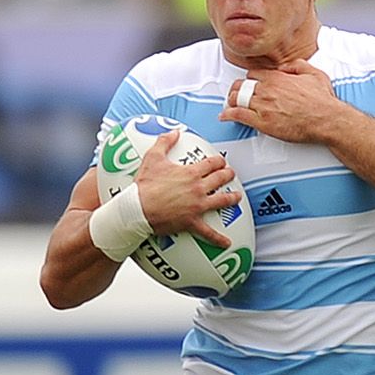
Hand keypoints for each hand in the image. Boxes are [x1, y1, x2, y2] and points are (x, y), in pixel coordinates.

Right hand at [133, 131, 240, 247]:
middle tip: (231, 174)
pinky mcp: (192, 221)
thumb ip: (164, 142)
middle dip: (228, 175)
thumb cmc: (144, 185)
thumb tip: (174, 132)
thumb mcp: (152, 158)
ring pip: (222, 201)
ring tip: (237, 197)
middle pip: (221, 179)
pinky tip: (227, 242)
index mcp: (191, 173)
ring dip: (232, 198)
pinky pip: (208, 232)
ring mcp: (198, 205)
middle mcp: (198, 188)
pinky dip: (218, 239)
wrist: (137, 208)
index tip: (221, 161)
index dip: (219, 161)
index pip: (212, 163)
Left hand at [220, 59, 337, 143]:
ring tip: (231, 105)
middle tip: (236, 94)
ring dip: (232, 101)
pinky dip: (228, 114)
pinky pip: (238, 115)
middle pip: (241, 86)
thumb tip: (288, 66)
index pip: (253, 74)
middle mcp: (267, 89)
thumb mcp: (315, 74)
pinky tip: (225, 116)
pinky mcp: (262, 122)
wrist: (327, 120)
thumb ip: (298, 66)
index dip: (250, 79)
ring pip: (237, 99)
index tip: (250, 84)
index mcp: (277, 77)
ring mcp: (263, 106)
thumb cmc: (323, 101)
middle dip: (237, 89)